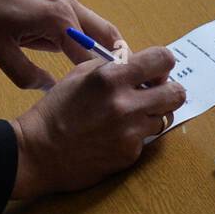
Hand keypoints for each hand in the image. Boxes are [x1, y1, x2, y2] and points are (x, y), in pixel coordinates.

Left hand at [0, 0, 124, 89]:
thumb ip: (26, 75)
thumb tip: (47, 89)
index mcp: (57, 19)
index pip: (91, 55)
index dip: (101, 76)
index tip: (113, 92)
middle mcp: (66, 2)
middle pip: (105, 32)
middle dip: (115, 54)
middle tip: (123, 76)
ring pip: (89, 21)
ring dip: (90, 42)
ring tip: (88, 67)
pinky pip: (71, 12)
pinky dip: (74, 29)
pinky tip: (57, 42)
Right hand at [9, 47, 183, 197]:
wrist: (37, 152)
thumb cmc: (55, 110)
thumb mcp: (79, 75)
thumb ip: (113, 66)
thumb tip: (139, 63)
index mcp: (111, 77)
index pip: (163, 59)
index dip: (163, 64)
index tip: (155, 71)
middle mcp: (126, 103)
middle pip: (177, 93)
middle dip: (168, 91)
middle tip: (153, 95)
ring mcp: (130, 131)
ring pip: (163, 117)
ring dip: (150, 115)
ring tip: (126, 118)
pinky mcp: (129, 154)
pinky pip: (146, 139)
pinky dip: (135, 136)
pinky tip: (113, 137)